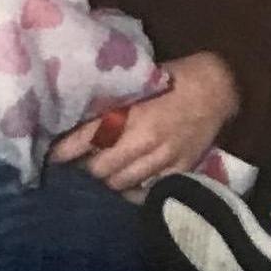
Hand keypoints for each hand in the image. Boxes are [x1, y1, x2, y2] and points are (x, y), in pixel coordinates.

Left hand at [48, 51, 240, 194]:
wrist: (219, 89)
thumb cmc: (173, 79)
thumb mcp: (139, 82)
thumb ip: (113, 100)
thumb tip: (80, 113)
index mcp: (133, 113)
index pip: (89, 138)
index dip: (66, 151)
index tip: (51, 156)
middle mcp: (146, 140)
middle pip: (101, 169)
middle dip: (84, 169)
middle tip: (74, 166)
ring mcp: (164, 159)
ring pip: (121, 183)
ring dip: (106, 180)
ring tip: (98, 174)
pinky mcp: (180, 171)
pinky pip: (147, 191)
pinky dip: (132, 190)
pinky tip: (124, 184)